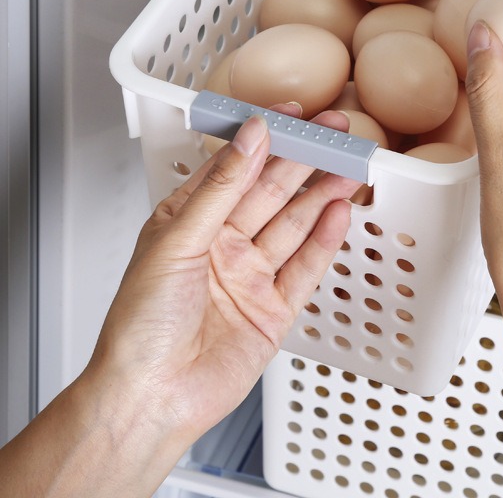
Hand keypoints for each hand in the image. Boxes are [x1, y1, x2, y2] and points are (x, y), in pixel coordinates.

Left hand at [0, 106, 360, 497]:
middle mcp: (222, 245)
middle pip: (272, 192)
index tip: (293, 114)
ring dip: (322, 195)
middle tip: (335, 135)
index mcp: (190, 221)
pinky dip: (324, 240)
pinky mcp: (273, 308)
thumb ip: (222, 187)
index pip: (234, 167)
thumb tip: (250, 138)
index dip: (264, 138)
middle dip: (305, 160)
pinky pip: (305, 266)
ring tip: (350, 167)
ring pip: (294, 224)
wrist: (151, 399)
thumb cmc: (140, 327)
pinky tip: (339, 214)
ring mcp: (250, 276)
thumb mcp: (177, 241)